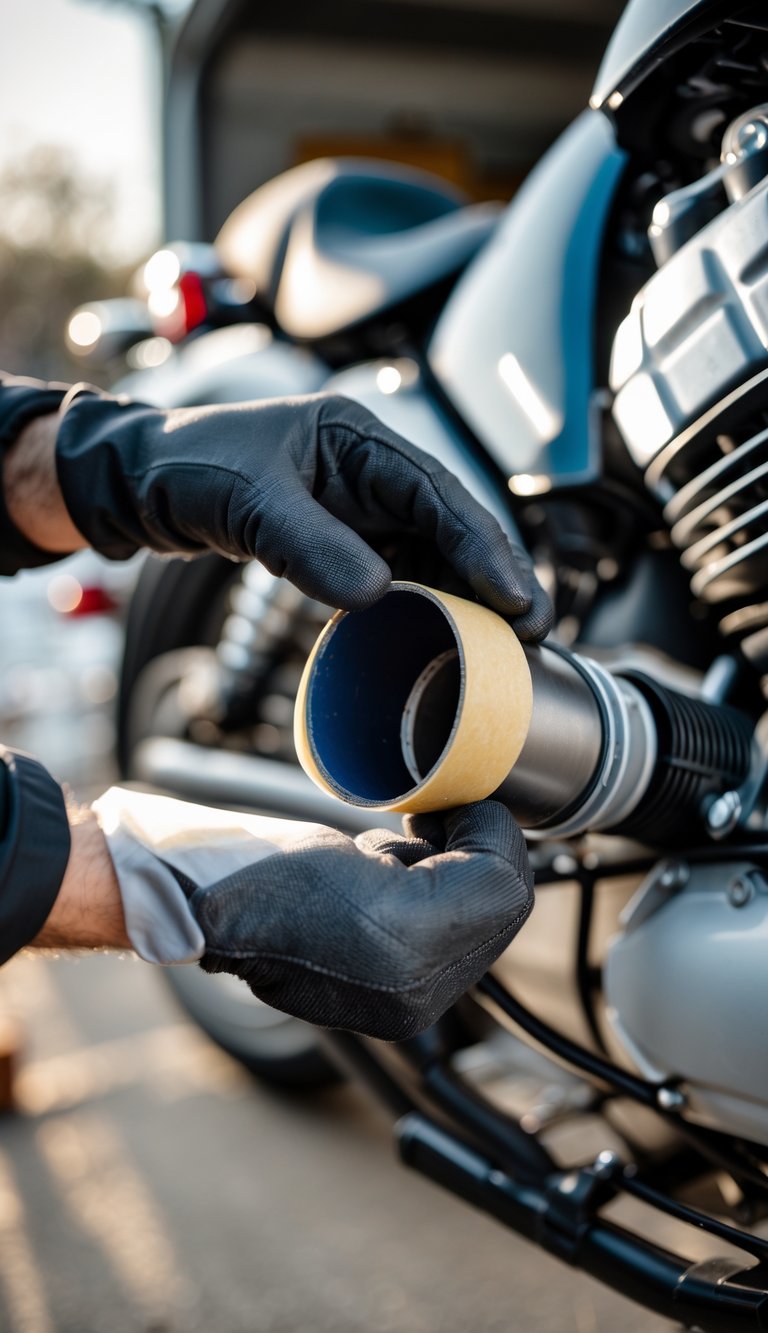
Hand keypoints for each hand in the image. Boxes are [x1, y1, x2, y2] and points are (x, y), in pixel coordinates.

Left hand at [55, 390, 551, 638]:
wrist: (143, 481)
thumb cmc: (191, 466)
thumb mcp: (248, 502)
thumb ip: (309, 545)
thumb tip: (376, 595)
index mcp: (357, 438)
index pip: (437, 494)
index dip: (484, 547)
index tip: (516, 598)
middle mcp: (369, 469)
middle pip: (450, 526)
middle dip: (493, 578)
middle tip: (532, 633)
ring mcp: (358, 505)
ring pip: (430, 555)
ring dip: (462, 599)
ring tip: (500, 648)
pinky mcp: (343, 538)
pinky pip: (397, 575)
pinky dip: (419, 607)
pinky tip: (438, 639)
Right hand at [93, 789, 532, 1040]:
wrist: (208, 921)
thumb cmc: (266, 872)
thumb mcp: (358, 845)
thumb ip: (441, 846)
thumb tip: (487, 829)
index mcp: (407, 943)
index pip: (505, 885)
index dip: (492, 831)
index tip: (460, 798)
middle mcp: (417, 990)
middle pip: (503, 911)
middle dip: (482, 854)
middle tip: (442, 814)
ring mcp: (409, 1007)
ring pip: (484, 928)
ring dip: (458, 879)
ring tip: (403, 852)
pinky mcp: (399, 1008)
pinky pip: (454, 947)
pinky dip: (438, 906)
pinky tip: (392, 885)